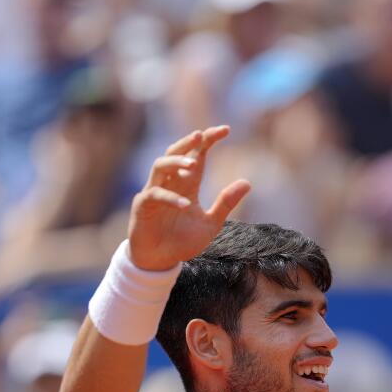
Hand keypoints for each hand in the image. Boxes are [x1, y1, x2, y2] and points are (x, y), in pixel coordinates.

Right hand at [127, 127, 250, 270]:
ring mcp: (154, 192)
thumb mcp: (211, 223)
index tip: (226, 129)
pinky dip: (170, 197)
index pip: (197, 155)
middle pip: (175, 152)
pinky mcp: (143, 206)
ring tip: (194, 163)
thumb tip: (247, 182)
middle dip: (188, 142)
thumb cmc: (183, 241)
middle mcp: (170, 183)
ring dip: (176, 162)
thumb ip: (226, 203)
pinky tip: (185, 204)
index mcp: (187, 184)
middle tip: (202, 134)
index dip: (208, 140)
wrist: (161, 261)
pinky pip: (155, 194)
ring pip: (160, 165)